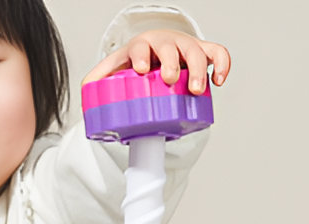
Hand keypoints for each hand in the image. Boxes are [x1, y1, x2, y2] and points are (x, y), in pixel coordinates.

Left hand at [82, 29, 230, 93]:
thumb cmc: (140, 62)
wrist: (159, 52)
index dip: (142, 55)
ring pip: (198, 51)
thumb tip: (85, 96)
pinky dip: (223, 66)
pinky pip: (219, 54)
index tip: (141, 69)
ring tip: (196, 90)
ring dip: (199, 70)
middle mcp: (166, 43)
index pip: (141, 45)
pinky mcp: (204, 54)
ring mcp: (187, 47)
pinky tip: (219, 81)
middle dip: (172, 62)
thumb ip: (100, 80)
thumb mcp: (118, 68)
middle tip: (171, 79)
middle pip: (171, 46)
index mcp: (143, 45)